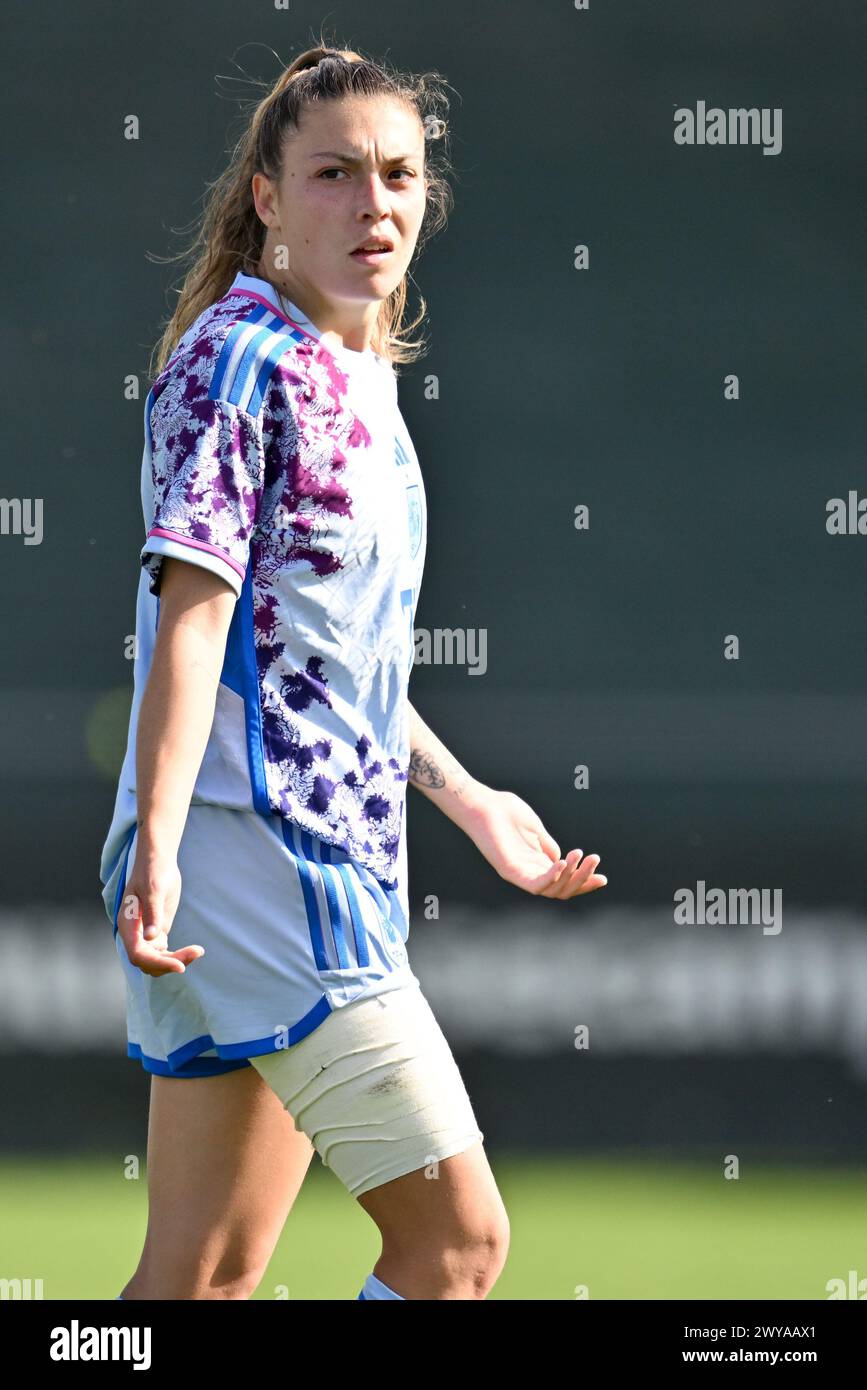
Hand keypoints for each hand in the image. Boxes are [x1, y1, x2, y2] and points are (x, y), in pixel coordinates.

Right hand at [117, 854, 204, 975]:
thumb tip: (150, 937)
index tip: (180, 966)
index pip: (138, 954)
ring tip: (197, 951)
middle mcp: (133, 934)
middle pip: (147, 962)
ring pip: (156, 961)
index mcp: (127, 925)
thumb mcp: (154, 890)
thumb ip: (152, 914)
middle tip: (196, 952)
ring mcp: (144, 935)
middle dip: (170, 963)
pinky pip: (164, 954)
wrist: (158, 861)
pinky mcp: (157, 933)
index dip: (157, 963)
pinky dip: (177, 956)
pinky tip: (194, 951)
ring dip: (175, 961)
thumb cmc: (153, 871)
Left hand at [463, 788, 607, 898]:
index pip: (564, 881)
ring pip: (552, 890)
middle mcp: (529, 872)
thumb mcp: (535, 829)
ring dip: (571, 876)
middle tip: (595, 860)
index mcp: (536, 862)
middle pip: (562, 889)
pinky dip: (552, 877)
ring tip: (581, 856)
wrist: (482, 804)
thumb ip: (548, 845)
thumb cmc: (505, 812)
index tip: (603, 878)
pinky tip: (563, 863)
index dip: (584, 881)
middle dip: (583, 879)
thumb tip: (563, 857)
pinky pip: (535, 884)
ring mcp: (519, 874)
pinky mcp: (509, 872)